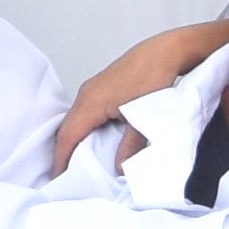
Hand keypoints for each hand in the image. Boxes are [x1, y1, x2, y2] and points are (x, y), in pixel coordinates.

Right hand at [48, 18, 228, 172]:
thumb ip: (130, 147)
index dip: (61, 158)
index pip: (68, 136)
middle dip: (65, 151)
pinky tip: (96, 138)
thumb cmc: (156, 78)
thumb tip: (119, 169)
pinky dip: (86, 127)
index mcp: (91, 101)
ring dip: (76, 138)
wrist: (168, 50)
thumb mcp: (143, 118)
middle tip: (67, 174)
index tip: (59, 178)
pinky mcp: (103, 85)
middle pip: (68, 127)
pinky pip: (86, 111)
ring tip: (79, 160)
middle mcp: (87, 93)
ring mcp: (94, 87)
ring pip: (77, 118)